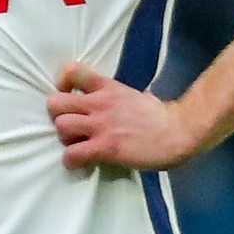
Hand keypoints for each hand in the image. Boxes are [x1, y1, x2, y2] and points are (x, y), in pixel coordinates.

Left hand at [45, 61, 197, 170]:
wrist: (178, 132)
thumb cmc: (160, 116)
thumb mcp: (135, 95)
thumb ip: (117, 96)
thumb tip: (115, 103)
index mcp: (107, 87)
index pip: (73, 71)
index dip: (62, 84)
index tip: (67, 95)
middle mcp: (99, 103)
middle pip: (55, 103)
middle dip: (58, 116)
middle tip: (71, 126)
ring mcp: (101, 125)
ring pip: (61, 126)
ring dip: (65, 138)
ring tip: (77, 144)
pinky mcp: (104, 148)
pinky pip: (72, 154)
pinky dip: (71, 160)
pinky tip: (80, 162)